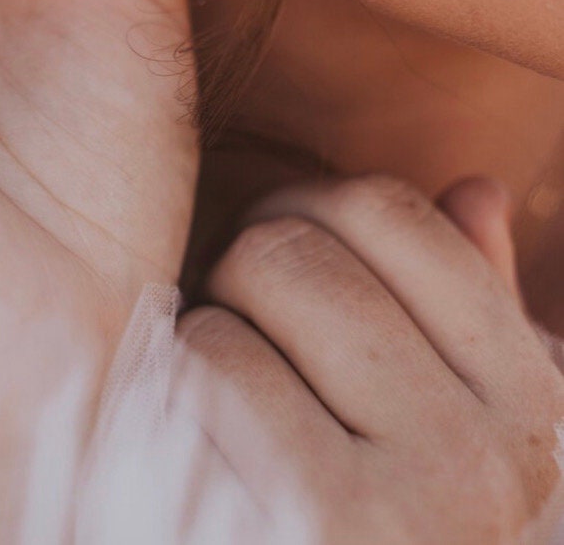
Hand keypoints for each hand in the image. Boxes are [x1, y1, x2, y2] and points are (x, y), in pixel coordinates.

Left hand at [179, 173, 563, 542]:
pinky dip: (172, 397)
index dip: (313, 211)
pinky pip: (206, 372)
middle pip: (298, 247)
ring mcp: (401, 505)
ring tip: (217, 407)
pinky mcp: (308, 532)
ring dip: (204, 336)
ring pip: (244, 297)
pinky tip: (187, 457)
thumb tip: (467, 190)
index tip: (285, 255)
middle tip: (238, 334)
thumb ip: (473, 315)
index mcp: (532, 410)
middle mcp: (487, 454)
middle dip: (242, 272)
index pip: (396, 213)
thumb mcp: (465, 440)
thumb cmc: (389, 541)